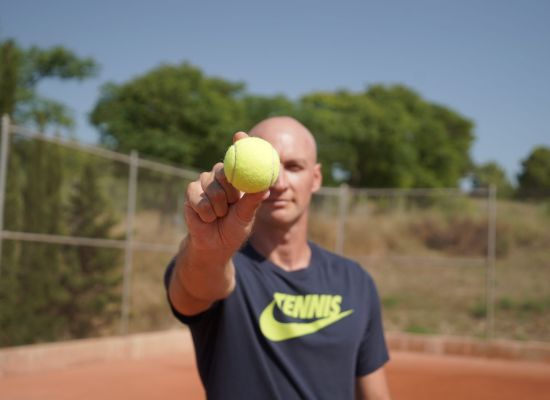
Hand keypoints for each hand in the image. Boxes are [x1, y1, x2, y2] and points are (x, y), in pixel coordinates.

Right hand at [184, 132, 268, 251]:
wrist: (214, 244)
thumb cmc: (235, 228)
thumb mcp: (247, 215)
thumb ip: (253, 201)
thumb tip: (266, 188)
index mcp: (237, 176)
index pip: (239, 155)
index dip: (240, 142)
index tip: (239, 135)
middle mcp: (220, 175)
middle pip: (223, 170)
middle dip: (230, 191)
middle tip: (232, 203)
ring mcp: (204, 181)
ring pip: (212, 188)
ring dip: (219, 207)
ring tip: (220, 215)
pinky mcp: (191, 191)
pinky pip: (199, 198)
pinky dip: (206, 213)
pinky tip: (207, 218)